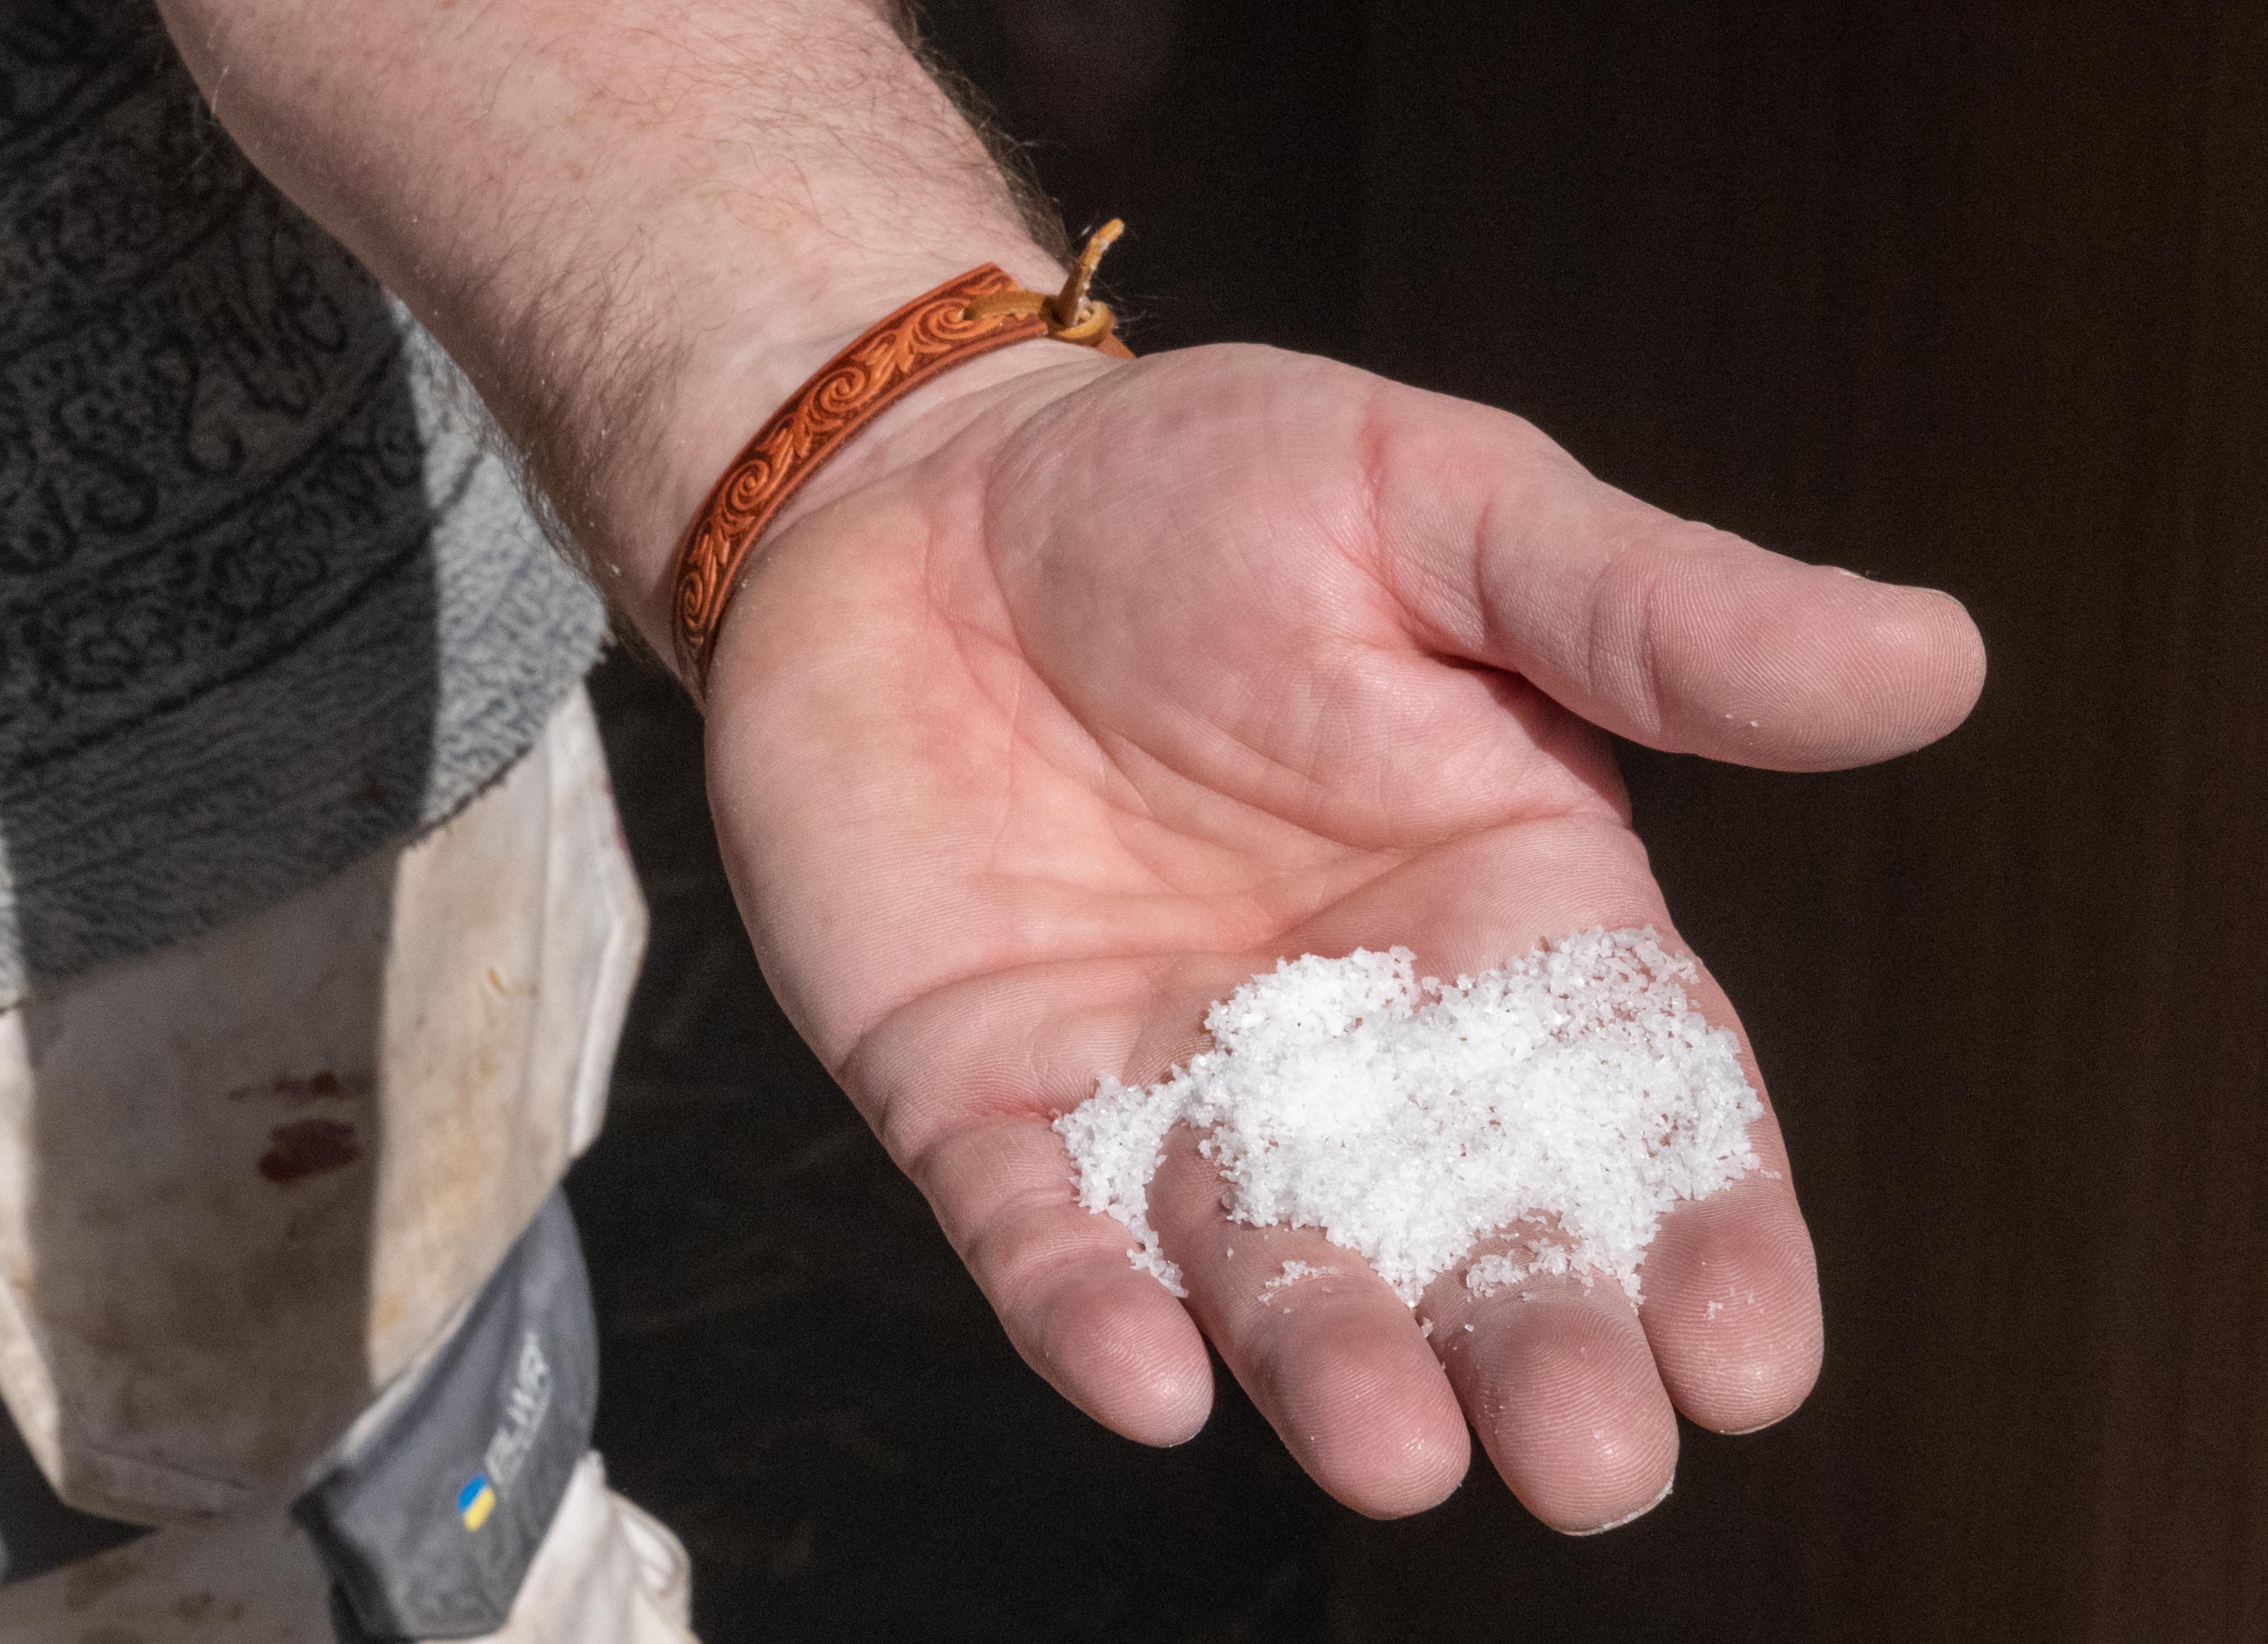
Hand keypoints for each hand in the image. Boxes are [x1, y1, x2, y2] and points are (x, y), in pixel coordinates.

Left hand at [699, 340, 1985, 1527]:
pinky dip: (1084, 1309)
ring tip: (1400, 1453)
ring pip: (1263, 1261)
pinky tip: (1145, 1374)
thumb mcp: (1443, 511)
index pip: (1632, 1096)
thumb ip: (1657, 615)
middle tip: (1592, 1460)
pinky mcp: (983, 1099)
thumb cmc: (1198, 485)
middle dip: (1534, 1345)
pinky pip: (1037, 1232)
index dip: (1701, 1224)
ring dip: (1329, 1363)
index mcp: (1498, 904)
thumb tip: (1937, 661)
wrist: (918, 496)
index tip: (1750, 1350)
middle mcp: (1345, 1033)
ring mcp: (1158, 1080)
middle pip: (1466, 1222)